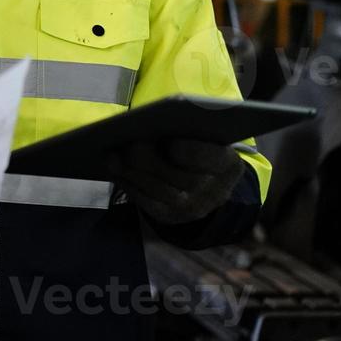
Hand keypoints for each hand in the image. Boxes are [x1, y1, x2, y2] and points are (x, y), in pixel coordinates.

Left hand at [110, 139, 244, 224]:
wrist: (206, 183)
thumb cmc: (198, 146)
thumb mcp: (201, 135)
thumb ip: (185, 128)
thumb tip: (150, 123)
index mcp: (228, 165)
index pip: (210, 158)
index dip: (190, 151)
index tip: (170, 140)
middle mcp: (215, 192)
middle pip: (181, 178)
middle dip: (152, 161)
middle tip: (130, 143)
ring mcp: (194, 209)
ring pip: (161, 192)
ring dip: (134, 173)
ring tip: (112, 156)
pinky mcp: (172, 218)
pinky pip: (149, 204)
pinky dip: (130, 186)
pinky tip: (115, 171)